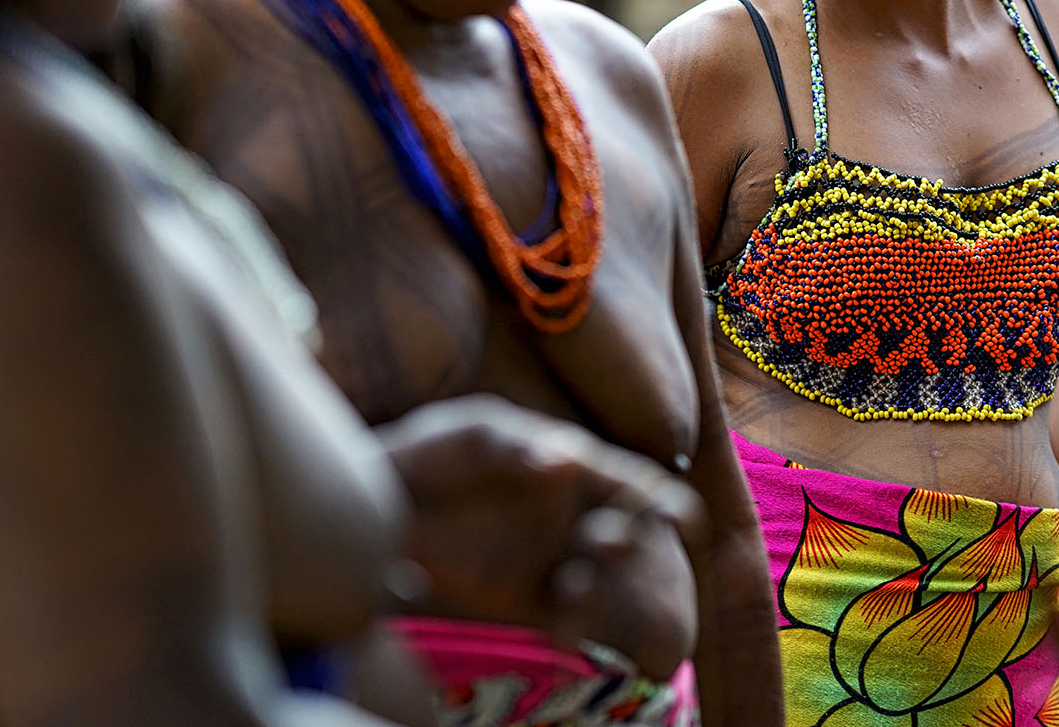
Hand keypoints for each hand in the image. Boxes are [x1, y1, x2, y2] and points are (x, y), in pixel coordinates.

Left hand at [378, 395, 702, 677]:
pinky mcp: (529, 602)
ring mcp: (554, 560)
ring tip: (576, 579)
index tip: (677, 515)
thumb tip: (569, 462)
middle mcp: (573, 517)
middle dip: (636, 540)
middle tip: (611, 539)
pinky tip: (561, 626)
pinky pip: (568, 617)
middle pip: (628, 531)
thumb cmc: (432, 455)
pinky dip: (575, 623)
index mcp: (574, 470)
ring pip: (603, 577)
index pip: (629, 481)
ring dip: (603, 582)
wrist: (381, 505)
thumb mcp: (473, 433)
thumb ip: (518, 445)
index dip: (660, 497)